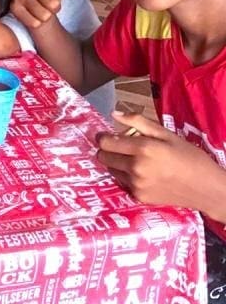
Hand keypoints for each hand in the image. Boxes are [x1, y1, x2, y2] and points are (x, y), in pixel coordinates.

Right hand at [9, 0, 68, 28]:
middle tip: (49, 2)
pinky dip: (37, 21)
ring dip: (46, 15)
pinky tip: (33, 15)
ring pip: (43, 13)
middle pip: (52, 1)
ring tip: (42, 9)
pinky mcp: (13, 7)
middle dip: (55, 6)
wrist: (36, 9)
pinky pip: (34, 20)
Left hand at [97, 112, 225, 215]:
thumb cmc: (189, 157)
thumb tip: (113, 113)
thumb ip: (138, 122)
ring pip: (111, 170)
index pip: (105, 142)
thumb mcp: (166, 134)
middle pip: (103, 156)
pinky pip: (122, 182)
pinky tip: (142, 173)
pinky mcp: (140, 197)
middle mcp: (136, 168)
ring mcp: (137, 185)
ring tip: (134, 160)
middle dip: (108, 149)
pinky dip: (126, 176)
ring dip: (116, 163)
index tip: (108, 134)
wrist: (207, 189)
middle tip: (121, 147)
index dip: (103, 136)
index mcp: (143, 148)